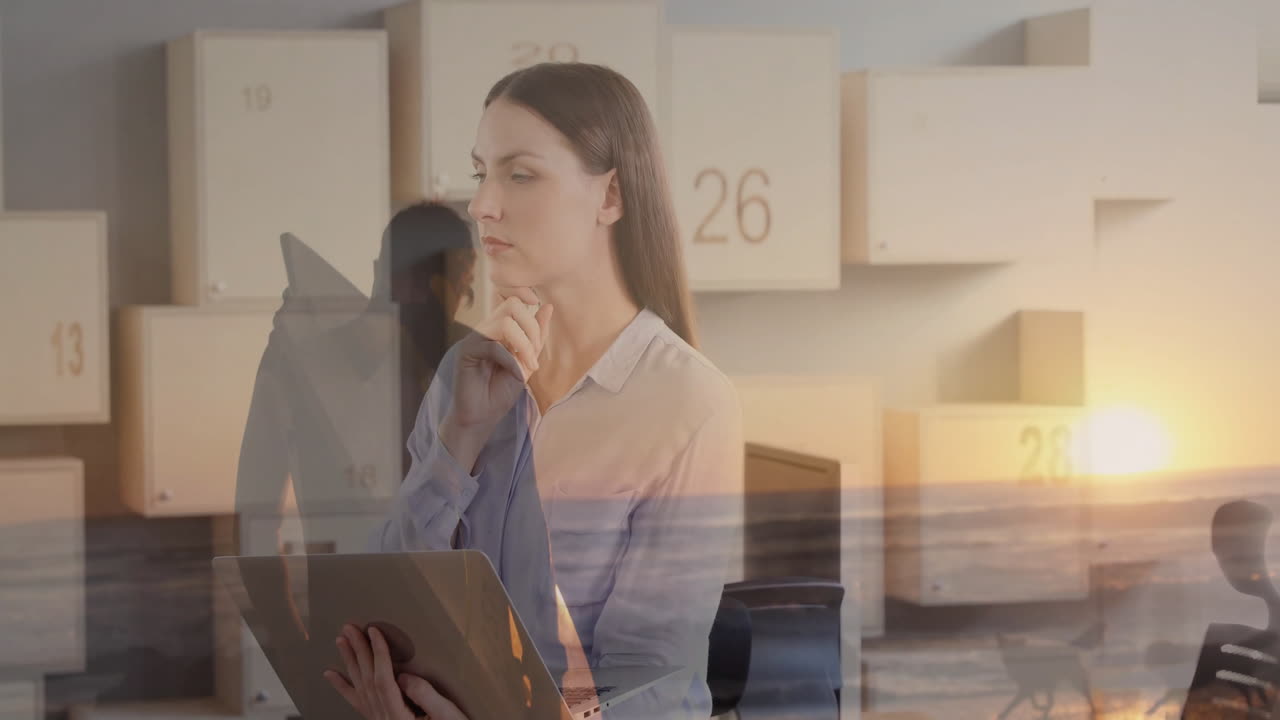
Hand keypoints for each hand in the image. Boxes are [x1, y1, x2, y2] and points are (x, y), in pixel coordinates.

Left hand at [325, 624, 467, 719]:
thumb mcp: (445, 715)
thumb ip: (425, 696)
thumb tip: (403, 676)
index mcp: (399, 716)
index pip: (384, 679)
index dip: (378, 653)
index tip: (374, 632)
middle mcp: (384, 718)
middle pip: (367, 680)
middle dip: (358, 651)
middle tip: (350, 628)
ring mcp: (379, 719)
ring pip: (360, 687)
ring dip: (349, 662)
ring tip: (341, 641)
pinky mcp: (380, 719)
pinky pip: (356, 702)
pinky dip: (342, 687)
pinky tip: (331, 675)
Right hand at [439, 287, 551, 469]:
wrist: (482, 417)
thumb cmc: (501, 392)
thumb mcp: (527, 362)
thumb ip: (536, 336)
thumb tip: (548, 306)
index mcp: (498, 329)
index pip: (516, 302)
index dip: (532, 313)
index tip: (539, 340)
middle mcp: (485, 329)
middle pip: (512, 305)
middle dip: (532, 329)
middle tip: (534, 356)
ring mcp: (475, 338)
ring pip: (505, 323)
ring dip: (524, 345)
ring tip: (528, 367)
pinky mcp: (466, 351)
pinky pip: (494, 346)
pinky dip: (511, 361)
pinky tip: (517, 376)